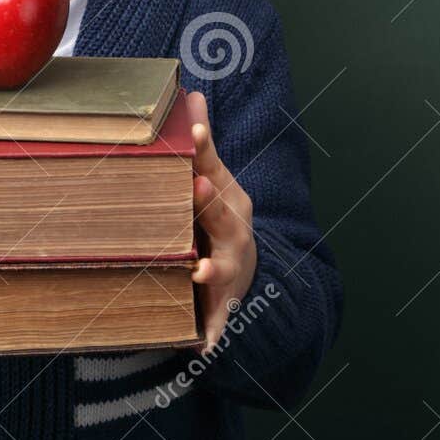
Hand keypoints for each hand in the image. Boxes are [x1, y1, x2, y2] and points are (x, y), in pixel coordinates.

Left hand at [187, 90, 256, 354]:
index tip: (195, 133)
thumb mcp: (213, 179)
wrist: (249, 275)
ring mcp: (232, 268)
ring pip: (223, 266)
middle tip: (197, 186)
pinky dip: (213, 333)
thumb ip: (199, 144)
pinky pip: (219, 321)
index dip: (203, 152)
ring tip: (200, 271)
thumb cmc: (217, 218)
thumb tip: (190, 92)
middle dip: (210, 202)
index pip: (213, 169)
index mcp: (227, 197)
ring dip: (211, 268)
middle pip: (223, 214)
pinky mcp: (223, 305)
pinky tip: (202, 346)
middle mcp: (234, 231)